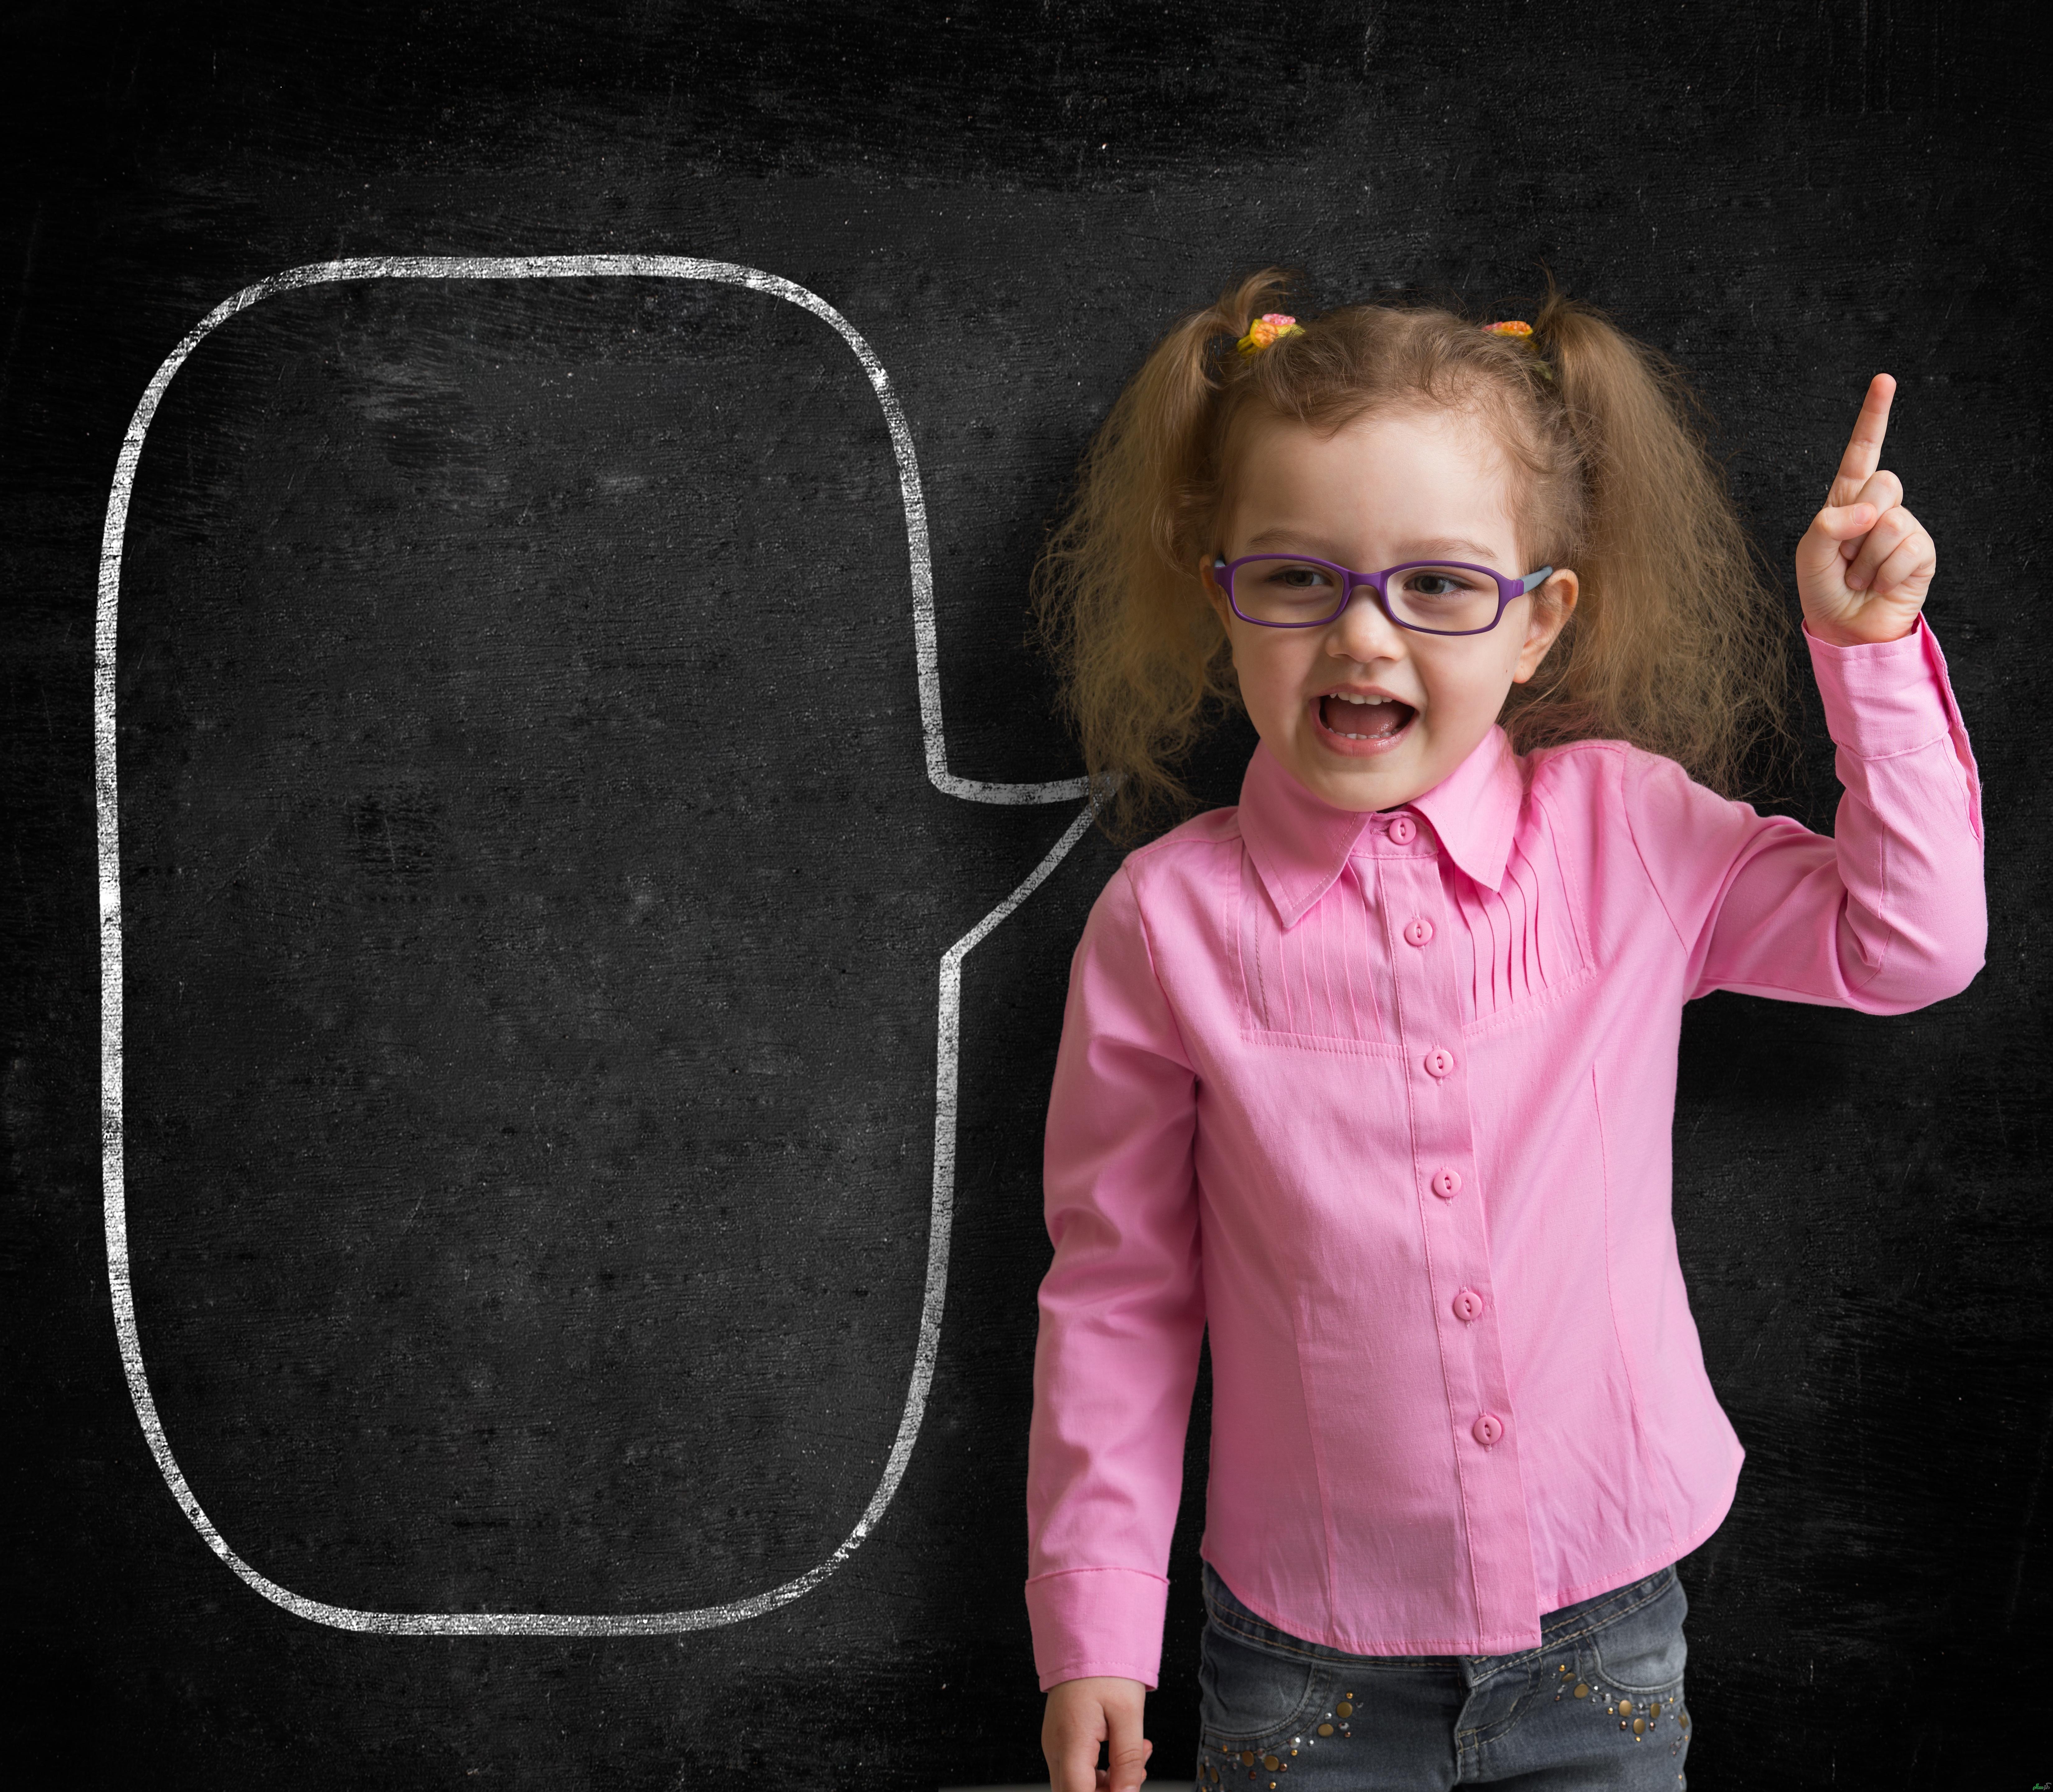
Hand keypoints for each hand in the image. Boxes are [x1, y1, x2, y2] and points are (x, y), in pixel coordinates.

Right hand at [1043, 1676, 1152, 1791]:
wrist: (1086, 1642)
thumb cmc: (1105, 1669)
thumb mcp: (1129, 1713)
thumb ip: (1128, 1759)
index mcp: (1070, 1740)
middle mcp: (1055, 1747)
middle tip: (1136, 1775)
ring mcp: (1054, 1744)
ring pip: (1075, 1786)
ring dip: (1107, 1785)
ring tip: (1137, 1760)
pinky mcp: (1060, 1740)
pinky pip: (1076, 1770)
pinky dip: (1100, 1772)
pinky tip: (1121, 1755)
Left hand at [1794, 372, 1934, 645]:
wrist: (1845, 628)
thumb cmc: (1824, 589)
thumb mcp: (1811, 553)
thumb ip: (1830, 524)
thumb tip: (1873, 511)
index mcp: (1847, 500)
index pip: (1863, 451)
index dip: (1874, 416)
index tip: (1884, 381)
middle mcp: (1879, 507)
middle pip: (1882, 483)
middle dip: (1859, 523)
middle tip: (1848, 557)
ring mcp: (1904, 527)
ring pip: (1891, 520)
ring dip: (1867, 558)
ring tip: (1861, 576)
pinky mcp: (1922, 552)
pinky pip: (1906, 548)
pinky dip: (1885, 573)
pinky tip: (1880, 585)